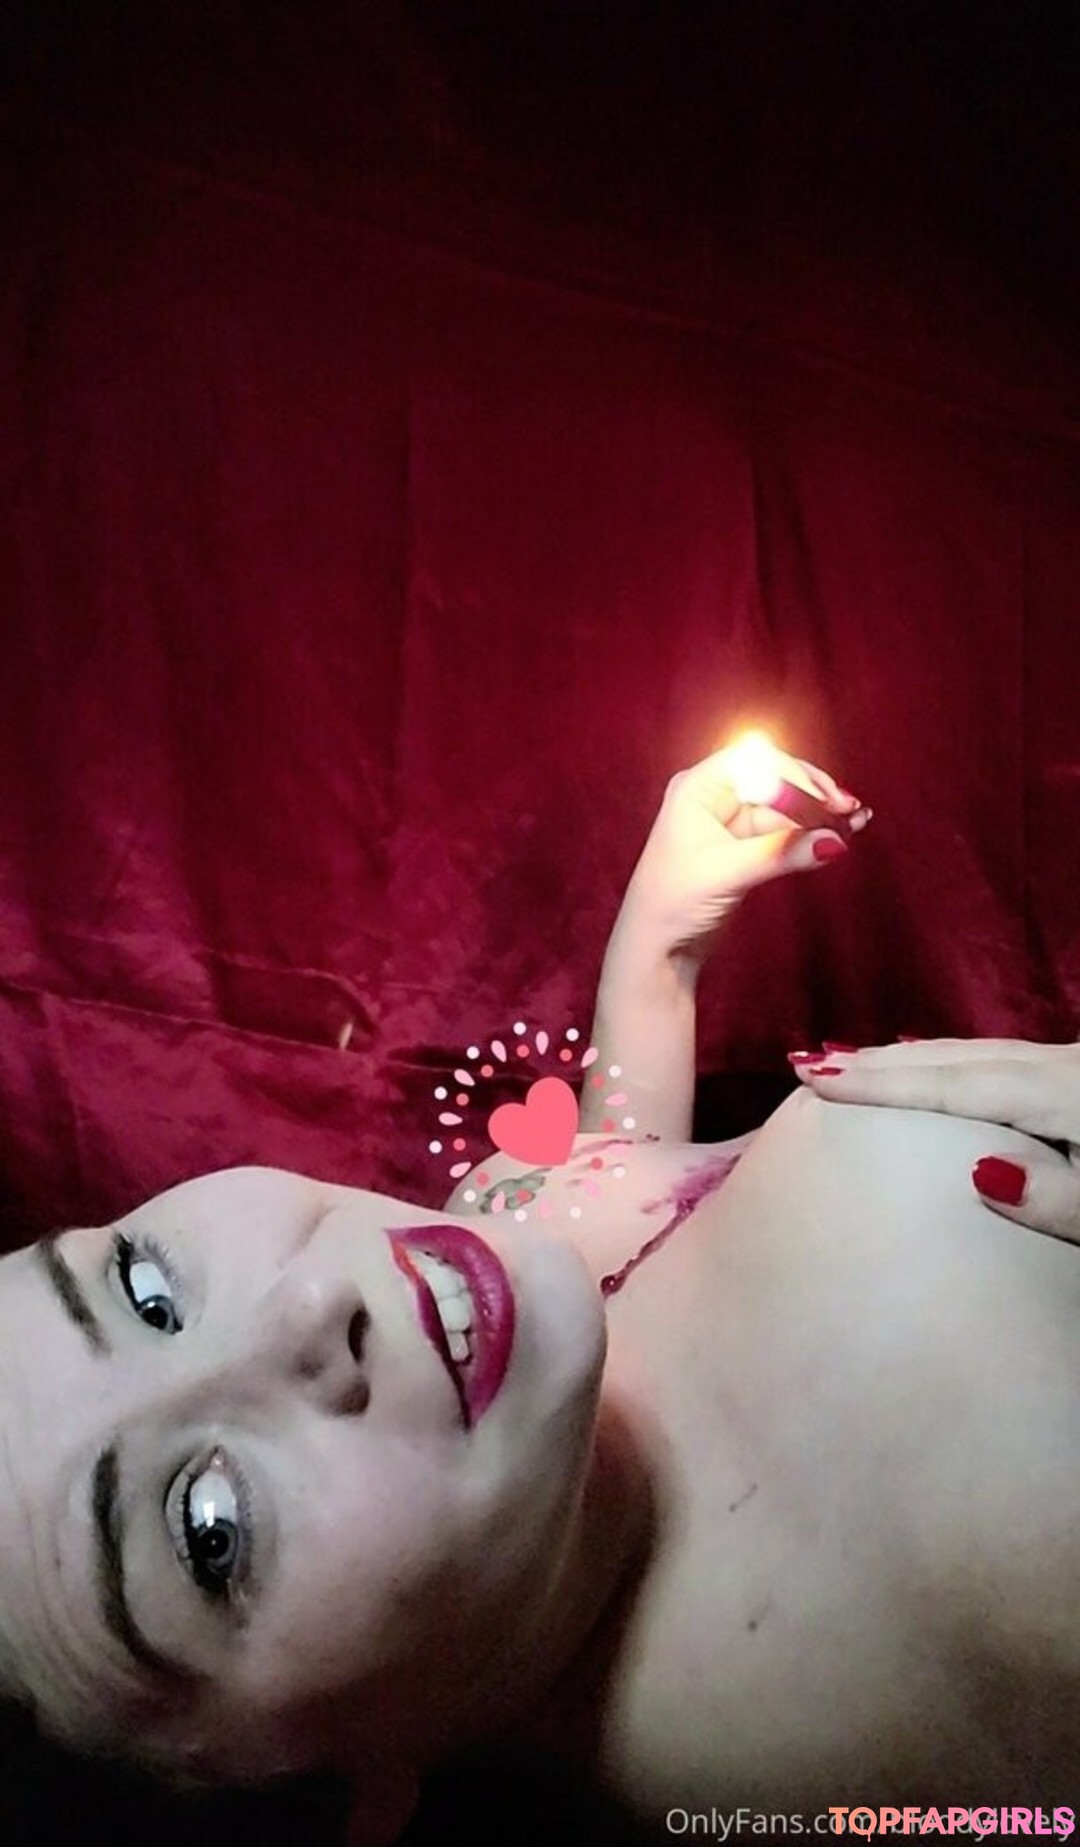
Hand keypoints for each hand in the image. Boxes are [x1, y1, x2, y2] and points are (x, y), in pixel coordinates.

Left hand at [621, 744, 870, 963]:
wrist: (657, 949)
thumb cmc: (672, 903)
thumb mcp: (727, 873)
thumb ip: (780, 854)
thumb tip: (833, 842)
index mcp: (697, 788)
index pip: (754, 761)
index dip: (793, 775)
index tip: (826, 798)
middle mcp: (714, 797)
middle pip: (776, 781)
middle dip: (814, 794)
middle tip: (849, 812)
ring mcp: (731, 822)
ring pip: (786, 809)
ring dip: (820, 816)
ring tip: (856, 824)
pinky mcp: (746, 848)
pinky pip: (786, 833)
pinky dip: (812, 835)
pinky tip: (841, 836)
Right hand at [793, 1038, 1079, 1244]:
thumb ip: (1058, 1199)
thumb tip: (980, 1175)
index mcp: (1067, 1092)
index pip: (956, 1086)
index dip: (882, 1083)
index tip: (812, 1077)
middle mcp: (1063, 1064)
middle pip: (957, 1059)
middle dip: (881, 1063)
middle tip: (806, 1064)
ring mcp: (1072, 1065)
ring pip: (975, 1053)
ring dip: (911, 1060)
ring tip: (851, 1062)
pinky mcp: (1079, 1077)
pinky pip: (997, 1059)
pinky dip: (950, 1064)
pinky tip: (934, 1067)